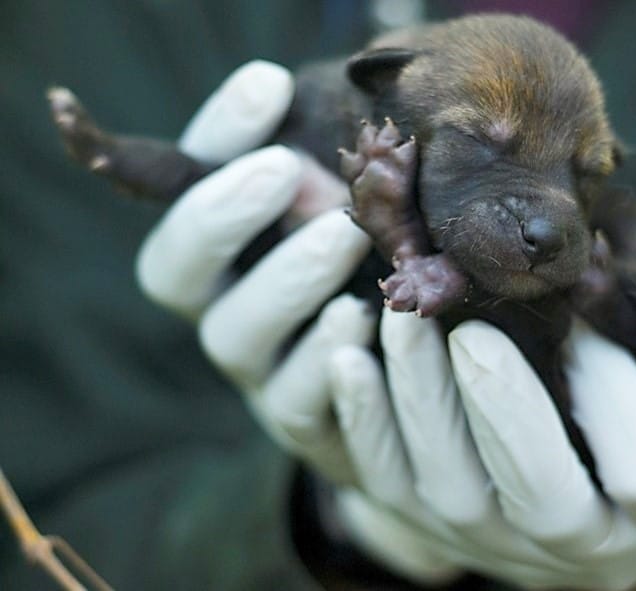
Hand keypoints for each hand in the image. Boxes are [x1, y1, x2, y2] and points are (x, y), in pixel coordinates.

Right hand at [135, 60, 379, 484]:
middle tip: (285, 170)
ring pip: (236, 335)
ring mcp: (258, 369)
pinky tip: (365, 320)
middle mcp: (221, 306)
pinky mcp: (303, 423)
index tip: (270, 84)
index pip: (181, 188)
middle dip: (223, 214)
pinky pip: (300, 402)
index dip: (219, 136)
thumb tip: (310, 96)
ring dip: (287, 280)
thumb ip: (329, 163)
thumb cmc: (377, 263)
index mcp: (220, 247)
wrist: (411, 374)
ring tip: (343, 236)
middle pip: (175, 270)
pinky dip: (327, 361)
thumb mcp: (353, 205)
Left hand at [326, 234, 635, 588]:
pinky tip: (349, 357)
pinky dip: (366, 424)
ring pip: (453, 493)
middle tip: (472, 328)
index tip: (583, 313)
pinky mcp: (435, 530)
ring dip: (422, 400)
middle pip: (541, 499)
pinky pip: (390, 490)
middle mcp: (582, 547)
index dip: (619, 396)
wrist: (604, 492)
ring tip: (404, 316)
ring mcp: (501, 545)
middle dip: (504, 410)